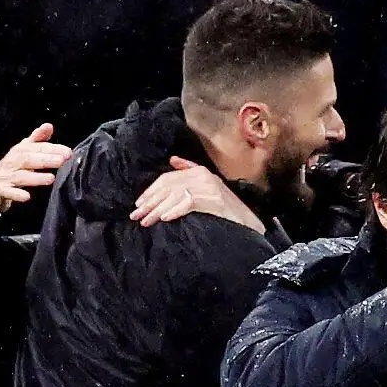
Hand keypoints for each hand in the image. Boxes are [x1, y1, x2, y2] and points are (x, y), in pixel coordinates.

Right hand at [0, 123, 71, 218]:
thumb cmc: (10, 168)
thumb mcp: (23, 152)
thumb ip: (37, 140)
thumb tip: (49, 126)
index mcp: (19, 151)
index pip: (36, 148)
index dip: (52, 149)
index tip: (68, 152)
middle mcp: (12, 161)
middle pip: (28, 159)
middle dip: (45, 159)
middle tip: (62, 160)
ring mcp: (5, 176)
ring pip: (21, 176)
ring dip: (35, 177)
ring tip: (51, 178)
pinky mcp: (0, 190)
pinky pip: (8, 192)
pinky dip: (16, 194)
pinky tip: (27, 197)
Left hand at [132, 156, 263, 233]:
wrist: (250, 225)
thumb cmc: (228, 212)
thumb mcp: (209, 190)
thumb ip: (191, 174)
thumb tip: (173, 161)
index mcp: (200, 171)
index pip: (168, 178)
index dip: (151, 191)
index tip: (139, 204)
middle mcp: (203, 176)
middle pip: (168, 186)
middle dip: (150, 202)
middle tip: (136, 215)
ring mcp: (209, 187)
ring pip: (175, 195)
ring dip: (157, 210)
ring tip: (146, 221)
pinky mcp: (213, 199)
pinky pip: (187, 203)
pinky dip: (175, 211)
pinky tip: (165, 219)